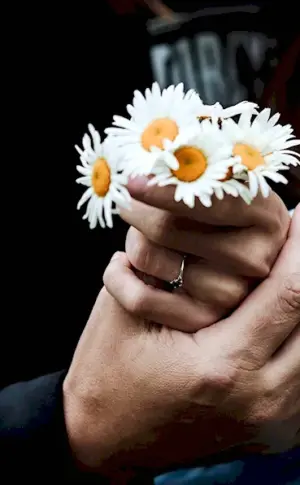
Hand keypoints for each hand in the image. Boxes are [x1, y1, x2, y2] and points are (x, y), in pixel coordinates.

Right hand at [63, 206, 299, 477]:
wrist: (105, 439)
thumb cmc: (108, 369)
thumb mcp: (131, 308)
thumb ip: (175, 262)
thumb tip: (220, 223)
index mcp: (222, 366)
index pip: (289, 291)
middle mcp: (260, 398)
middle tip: (299, 238)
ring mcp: (274, 421)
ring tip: (291, 270)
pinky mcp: (277, 430)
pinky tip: (282, 314)